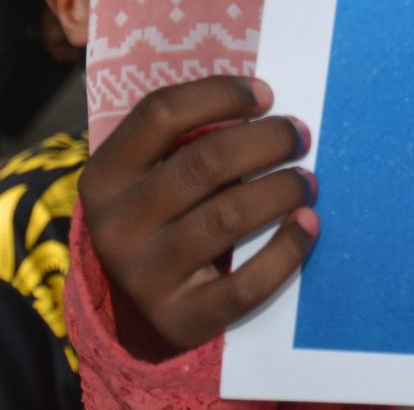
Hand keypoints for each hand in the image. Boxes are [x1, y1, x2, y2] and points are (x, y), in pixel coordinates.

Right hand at [80, 75, 315, 356]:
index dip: (219, 95)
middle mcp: (117, 226)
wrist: (139, 306)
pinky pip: (244, 285)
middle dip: (266, 140)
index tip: (266, 94)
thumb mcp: (152, 173)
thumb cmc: (163, 214)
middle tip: (299, 136)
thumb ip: (190, 137)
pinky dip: (286, 249)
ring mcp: (145, 277)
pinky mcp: (181, 319)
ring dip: (281, 189)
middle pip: (204, 163)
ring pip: (227, 217)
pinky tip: (308, 224)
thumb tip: (265, 101)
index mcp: (105, 176)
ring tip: (306, 180)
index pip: (159, 114)